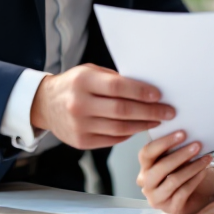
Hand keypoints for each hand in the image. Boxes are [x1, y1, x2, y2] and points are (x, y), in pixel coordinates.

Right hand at [30, 64, 172, 149]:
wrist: (45, 104)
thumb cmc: (74, 84)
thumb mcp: (90, 72)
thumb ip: (114, 80)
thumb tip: (146, 89)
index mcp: (83, 82)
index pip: (118, 87)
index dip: (141, 92)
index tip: (159, 95)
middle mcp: (79, 104)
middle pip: (122, 110)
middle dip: (150, 111)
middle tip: (168, 111)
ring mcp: (79, 125)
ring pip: (120, 128)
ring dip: (143, 125)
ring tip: (158, 120)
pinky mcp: (81, 142)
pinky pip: (112, 139)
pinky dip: (128, 134)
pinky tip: (139, 128)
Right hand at [137, 131, 213, 213]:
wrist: (190, 195)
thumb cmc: (180, 171)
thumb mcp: (174, 159)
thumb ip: (173, 149)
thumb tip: (188, 136)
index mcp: (144, 167)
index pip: (146, 153)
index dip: (163, 142)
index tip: (182, 133)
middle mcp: (146, 183)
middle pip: (160, 168)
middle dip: (180, 155)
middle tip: (197, 145)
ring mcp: (156, 198)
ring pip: (173, 180)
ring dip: (192, 167)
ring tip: (206, 158)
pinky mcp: (170, 208)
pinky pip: (184, 192)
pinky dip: (195, 179)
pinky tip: (204, 171)